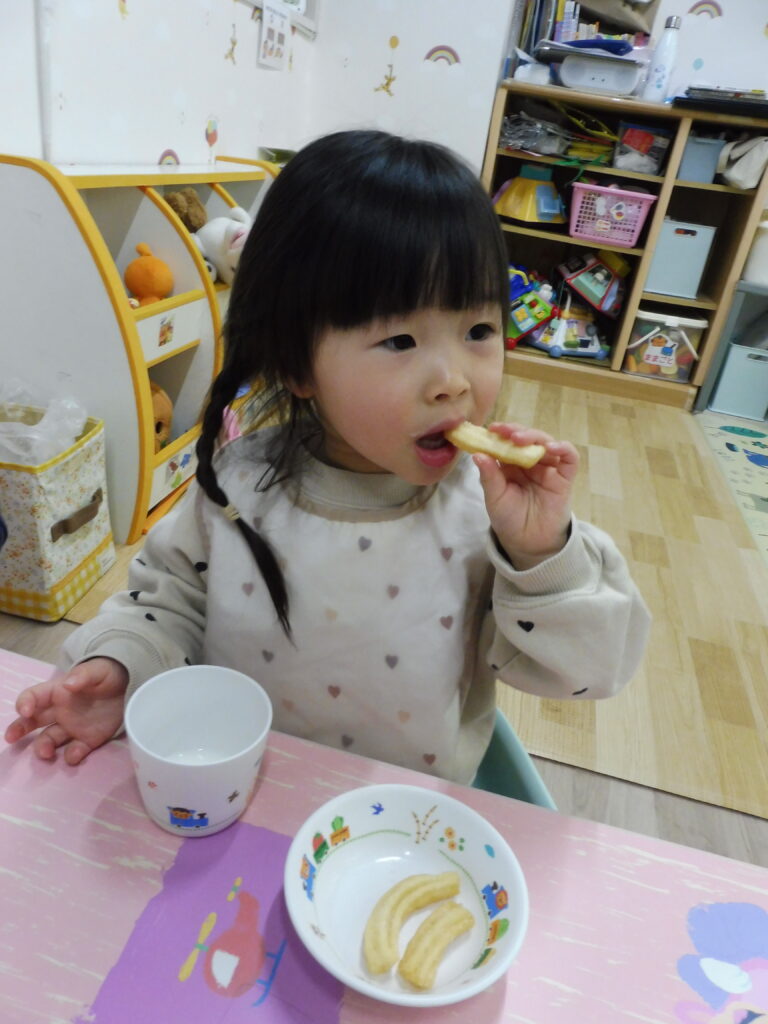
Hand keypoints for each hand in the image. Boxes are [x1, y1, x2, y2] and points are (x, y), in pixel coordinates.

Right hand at [4, 657, 128, 764]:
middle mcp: (60, 711)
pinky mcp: (88, 740)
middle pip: (32, 722)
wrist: (130, 687)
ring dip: (43, 747)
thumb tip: (69, 684)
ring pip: (50, 740)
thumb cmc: (108, 674)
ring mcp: (72, 727)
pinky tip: (74, 755)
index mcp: (58, 692)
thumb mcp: (99, 669)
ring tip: (46, 753)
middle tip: (11, 738)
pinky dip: (72, 756)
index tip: (25, 711)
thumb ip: (84, 675)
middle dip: (19, 729)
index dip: (25, 703)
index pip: (34, 696)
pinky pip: (75, 751)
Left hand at [473, 422, 578, 569]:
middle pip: (527, 438)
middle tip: (505, 431)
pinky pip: (569, 457)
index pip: (507, 442)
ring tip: (520, 439)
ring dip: (534, 437)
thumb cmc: (509, 518)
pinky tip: (551, 447)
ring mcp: (549, 467)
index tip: (491, 429)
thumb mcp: (495, 498)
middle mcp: (530, 462)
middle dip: (516, 431)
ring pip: (546, 442)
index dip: (500, 433)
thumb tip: (477, 454)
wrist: (528, 542)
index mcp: (511, 464)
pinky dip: (563, 448)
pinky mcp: (565, 477)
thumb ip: (489, 476)